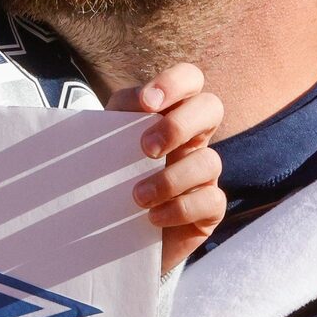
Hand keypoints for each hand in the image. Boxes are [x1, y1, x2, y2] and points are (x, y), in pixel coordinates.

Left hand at [107, 62, 225, 273]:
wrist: (109, 236)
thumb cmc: (109, 182)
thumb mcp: (105, 146)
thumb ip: (113, 121)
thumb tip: (125, 107)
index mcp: (169, 115)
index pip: (190, 79)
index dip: (175, 83)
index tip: (147, 103)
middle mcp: (193, 139)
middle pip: (211, 108)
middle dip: (178, 125)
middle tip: (146, 148)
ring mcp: (204, 174)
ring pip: (209, 161)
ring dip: (170, 178)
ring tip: (137, 197)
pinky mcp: (208, 210)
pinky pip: (210, 201)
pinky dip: (180, 208)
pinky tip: (153, 218)